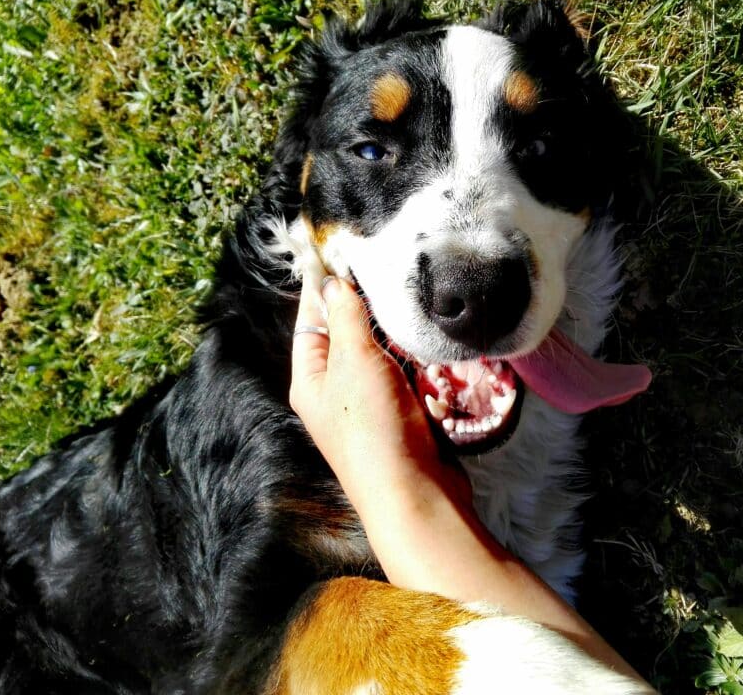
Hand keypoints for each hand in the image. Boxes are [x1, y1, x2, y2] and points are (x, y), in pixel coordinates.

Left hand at [289, 274, 470, 512]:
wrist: (415, 494)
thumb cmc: (373, 427)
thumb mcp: (354, 361)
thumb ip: (346, 317)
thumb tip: (332, 282)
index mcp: (310, 379)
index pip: (311, 319)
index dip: (324, 285)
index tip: (339, 248)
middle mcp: (335, 393)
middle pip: (349, 336)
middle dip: (371, 311)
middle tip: (391, 273)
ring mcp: (370, 407)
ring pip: (385, 356)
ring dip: (401, 340)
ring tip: (413, 307)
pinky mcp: (403, 418)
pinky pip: (410, 379)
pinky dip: (421, 367)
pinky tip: (433, 354)